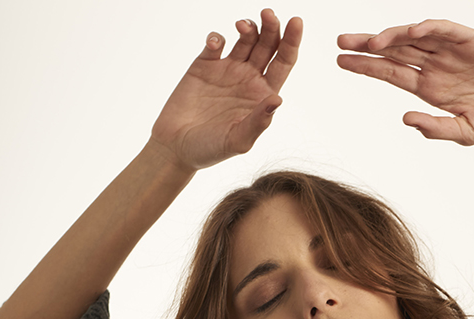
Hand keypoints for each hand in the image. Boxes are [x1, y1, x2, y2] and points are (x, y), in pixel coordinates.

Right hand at [150, 10, 302, 171]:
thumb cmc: (210, 150)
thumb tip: (277, 100)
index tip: (296, 22)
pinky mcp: (204, 64)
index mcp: (262, 95)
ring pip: (245, 39)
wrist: (177, 147)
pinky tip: (215, 44)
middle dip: (272, 27)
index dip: (292, 43)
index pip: (283, 64)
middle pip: (268, 45)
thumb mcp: (238, 141)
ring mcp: (227, 70)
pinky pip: (216, 42)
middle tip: (269, 14)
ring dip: (249, 27)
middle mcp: (248, 79)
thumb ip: (258, 122)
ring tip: (243, 26)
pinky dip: (217, 37)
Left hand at [336, 19, 473, 144]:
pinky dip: (425, 29)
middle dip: (367, 46)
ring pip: (413, 38)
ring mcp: (452, 51)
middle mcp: (438, 66)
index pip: (392, 74)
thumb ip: (436, 127)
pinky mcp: (471, 39)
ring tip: (367, 42)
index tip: (342, 62)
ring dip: (389, 37)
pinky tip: (408, 33)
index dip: (367, 67)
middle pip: (395, 51)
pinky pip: (443, 30)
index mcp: (432, 90)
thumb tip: (405, 119)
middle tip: (340, 43)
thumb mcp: (466, 132)